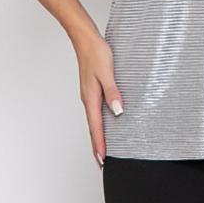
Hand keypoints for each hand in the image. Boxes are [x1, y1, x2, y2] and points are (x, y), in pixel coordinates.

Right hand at [73, 33, 123, 168]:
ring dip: (98, 135)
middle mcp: (88, 99)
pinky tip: (104, 123)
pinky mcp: (91, 89)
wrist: (85, 40)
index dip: (100, 144)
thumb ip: (113, 92)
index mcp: (91, 98)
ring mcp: (89, 94)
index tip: (103, 160)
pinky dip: (98, 122)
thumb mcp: (107, 72)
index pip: (95, 127)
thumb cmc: (96, 53)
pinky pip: (95, 111)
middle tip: (102, 162)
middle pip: (92, 128)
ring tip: (103, 148)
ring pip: (93, 120)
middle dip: (97, 146)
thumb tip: (117, 111)